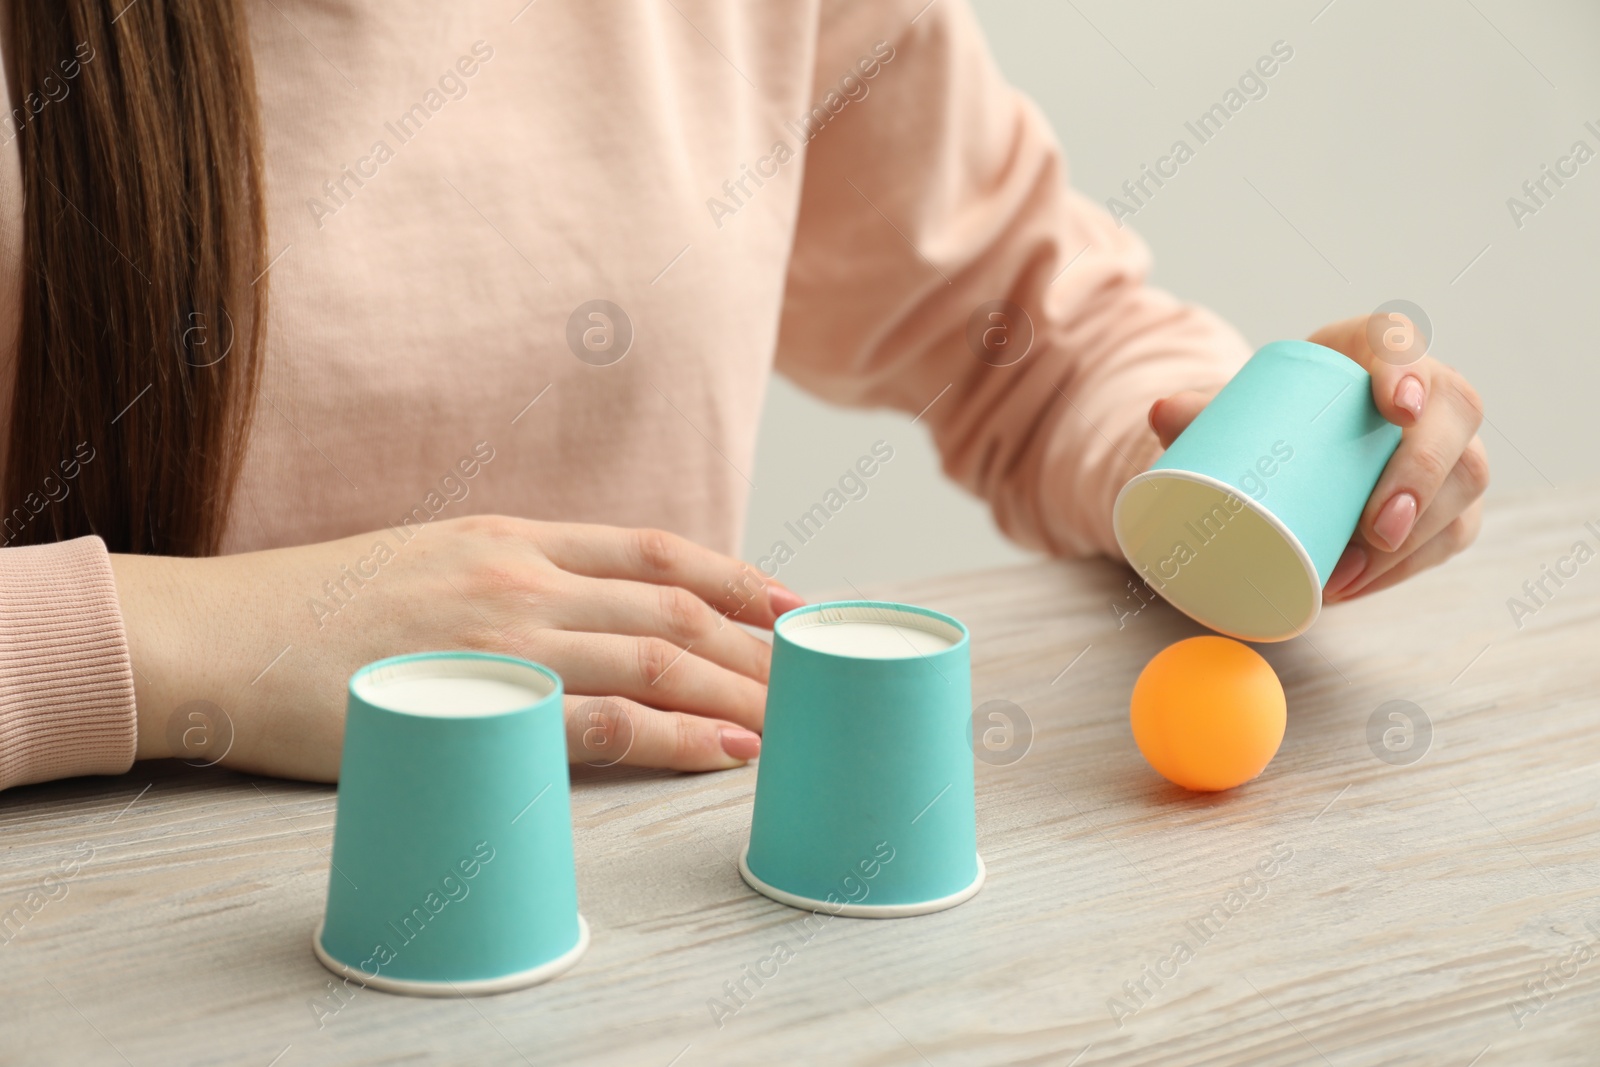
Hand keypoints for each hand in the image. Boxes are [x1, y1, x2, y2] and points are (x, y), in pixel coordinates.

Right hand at [111, 517, 803, 776]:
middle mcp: (523, 575)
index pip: (660, 552)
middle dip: (762, 644)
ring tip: (801, 719)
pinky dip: (676, 737)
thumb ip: (509, 575)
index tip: (794, 605)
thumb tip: (580, 607)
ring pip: (660, 661)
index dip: (740, 577)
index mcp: (514, 536)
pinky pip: (603, 721)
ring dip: (742, 692)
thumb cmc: (312, 609)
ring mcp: (504, 637)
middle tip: (825, 672)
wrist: (217, 636)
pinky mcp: (478, 703)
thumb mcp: (427, 560)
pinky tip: (728, 751)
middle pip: (679, 608)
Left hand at [1147, 315, 1487, 601]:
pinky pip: (1452, 532)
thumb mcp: (1241, 409)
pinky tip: (1362, 585)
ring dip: (1416, 537)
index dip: (1409, 372)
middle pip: (1455, 418)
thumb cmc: (1276, 416)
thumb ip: (1201, 410)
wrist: (1299, 449)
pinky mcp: (1450, 501)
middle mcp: (1428, 392)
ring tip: (1348, 572)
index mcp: (1375, 350)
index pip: (1404, 344)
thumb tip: (1161, 412)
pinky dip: (1408, 566)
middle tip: (1376, 527)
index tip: (1396, 408)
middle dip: (1424, 475)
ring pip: (1465, 482)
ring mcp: (1449, 447)